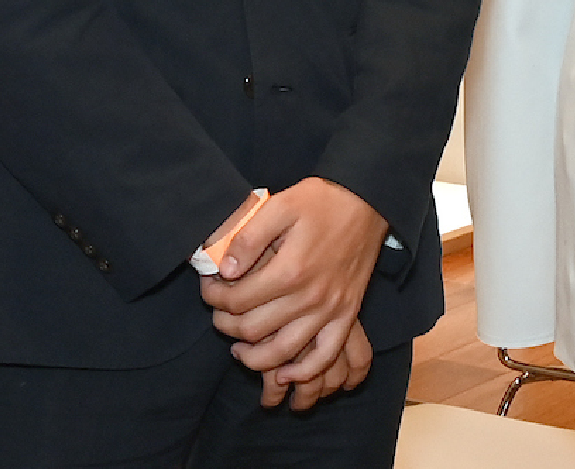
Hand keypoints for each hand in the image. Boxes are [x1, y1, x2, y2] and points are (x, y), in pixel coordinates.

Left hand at [198, 178, 385, 396]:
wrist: (367, 201)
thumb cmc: (320, 201)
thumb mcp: (279, 206)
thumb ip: (249, 238)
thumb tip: (226, 270)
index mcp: (289, 270)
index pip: (237, 300)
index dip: (213, 297)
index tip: (207, 287)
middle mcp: (309, 296)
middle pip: (254, 329)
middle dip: (226, 325)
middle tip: (217, 314)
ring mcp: (331, 309)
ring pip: (284, 352)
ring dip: (254, 358)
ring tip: (238, 348)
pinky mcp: (347, 314)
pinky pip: (326, 355)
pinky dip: (305, 372)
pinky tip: (285, 373)